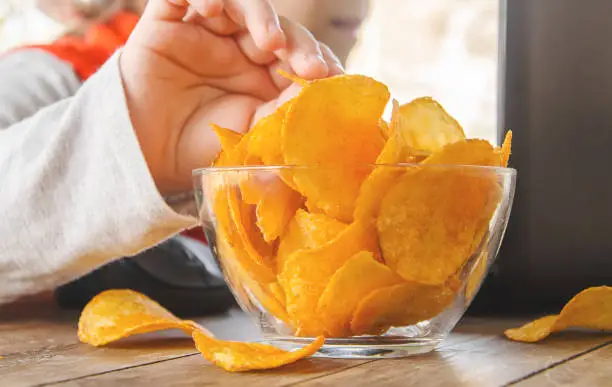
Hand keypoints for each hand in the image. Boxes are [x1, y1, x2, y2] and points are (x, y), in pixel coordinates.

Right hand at [119, 0, 342, 195]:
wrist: (146, 157)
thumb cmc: (201, 149)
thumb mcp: (253, 135)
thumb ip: (285, 112)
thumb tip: (322, 90)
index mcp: (264, 77)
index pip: (299, 55)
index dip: (317, 60)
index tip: (330, 78)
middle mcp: (239, 50)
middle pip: (279, 28)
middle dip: (299, 44)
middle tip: (309, 66)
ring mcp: (206, 33)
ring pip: (241, 2)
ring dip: (261, 15)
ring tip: (269, 41)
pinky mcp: (169, 22)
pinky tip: (211, 10)